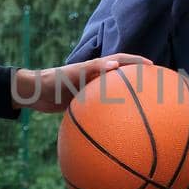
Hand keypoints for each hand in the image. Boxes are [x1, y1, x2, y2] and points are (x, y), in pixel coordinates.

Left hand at [13, 54, 150, 112]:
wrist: (33, 94)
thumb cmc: (52, 80)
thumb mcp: (72, 74)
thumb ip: (93, 68)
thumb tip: (115, 64)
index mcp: (95, 67)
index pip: (121, 61)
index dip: (137, 63)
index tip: (154, 67)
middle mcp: (96, 78)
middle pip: (121, 77)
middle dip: (137, 80)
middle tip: (154, 87)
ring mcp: (91, 91)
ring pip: (114, 94)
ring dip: (127, 98)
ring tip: (143, 108)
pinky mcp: (84, 103)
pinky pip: (104, 109)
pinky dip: (112, 114)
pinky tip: (118, 127)